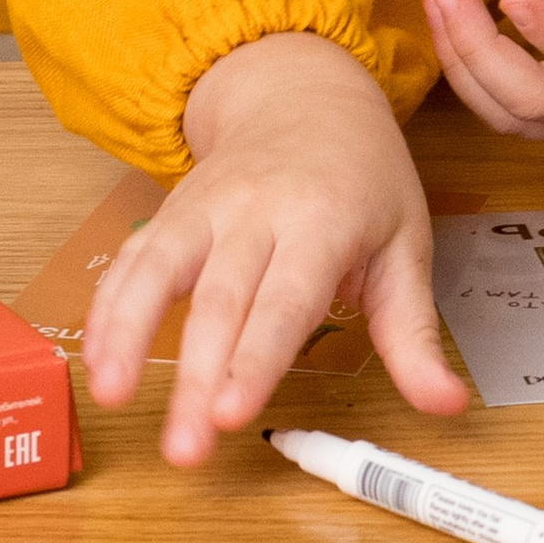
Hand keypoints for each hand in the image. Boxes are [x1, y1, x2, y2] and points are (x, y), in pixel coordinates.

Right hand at [82, 32, 466, 467]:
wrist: (305, 91)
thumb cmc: (364, 179)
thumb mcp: (405, 245)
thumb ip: (414, 334)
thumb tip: (448, 406)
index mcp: (323, 221)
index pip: (287, 299)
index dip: (257, 358)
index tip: (230, 414)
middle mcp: (256, 211)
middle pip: (221, 301)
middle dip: (196, 377)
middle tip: (183, 451)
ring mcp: (204, 208)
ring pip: (158, 272)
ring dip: (127, 335)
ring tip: (110, 398)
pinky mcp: (169, 212)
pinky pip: (130, 259)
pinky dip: (107, 308)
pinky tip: (95, 362)